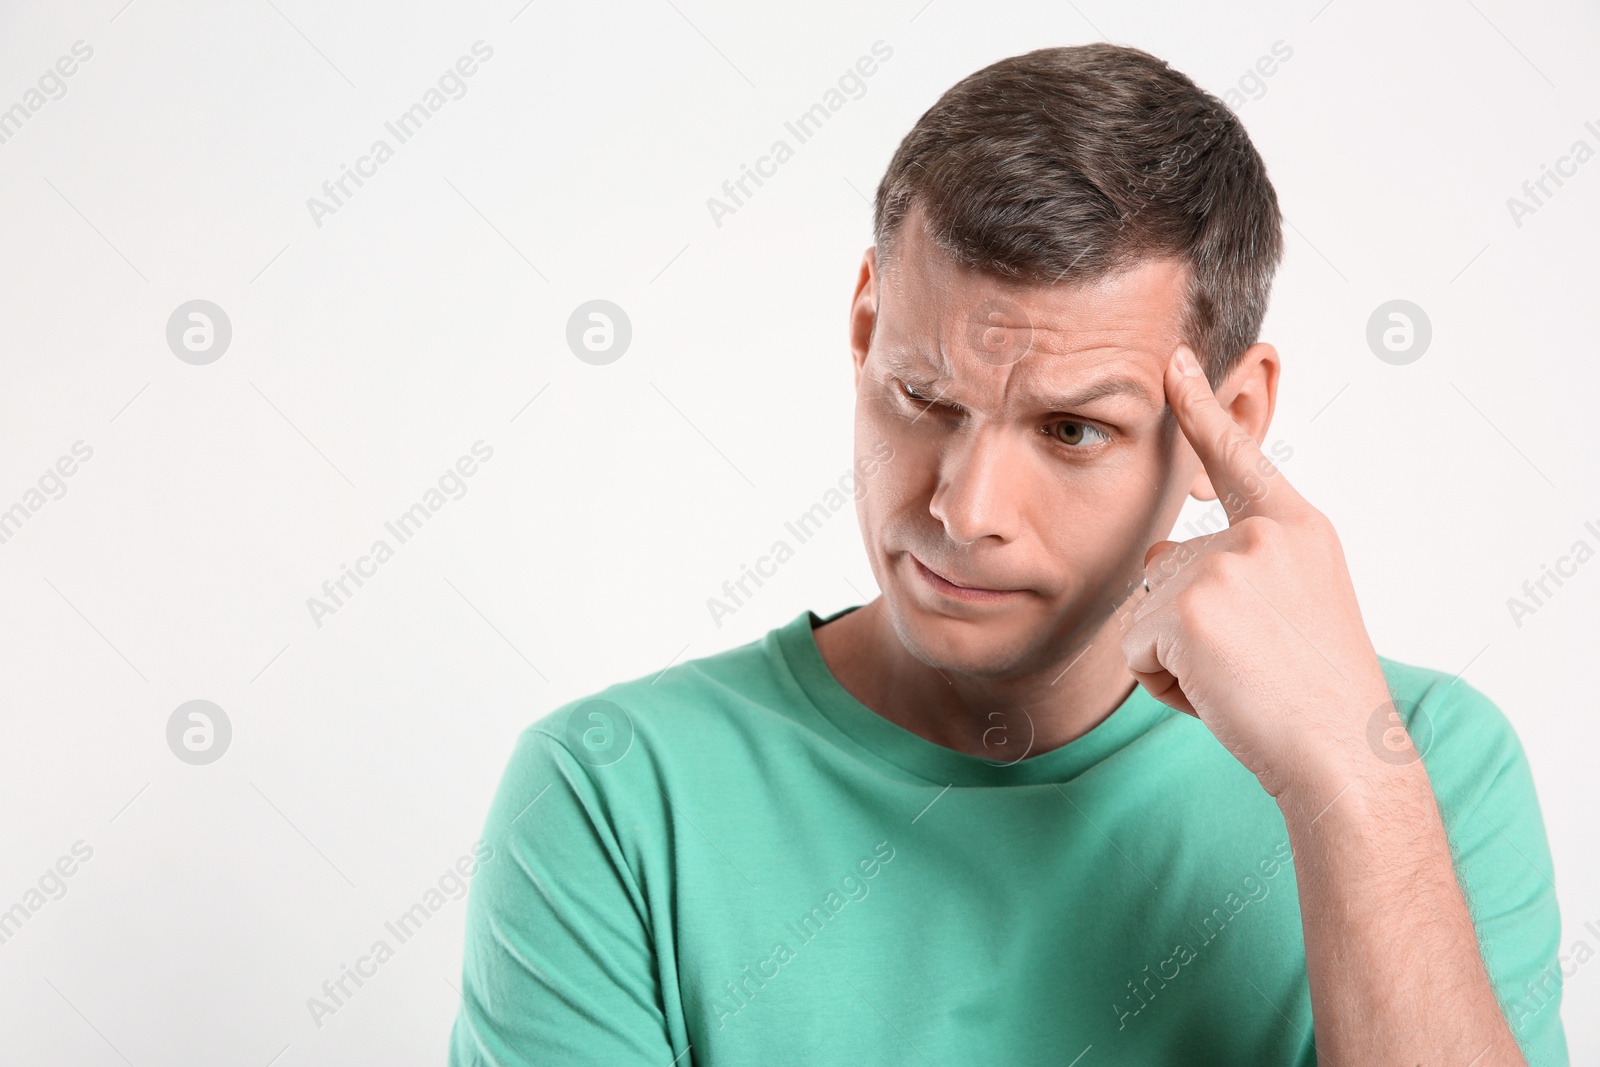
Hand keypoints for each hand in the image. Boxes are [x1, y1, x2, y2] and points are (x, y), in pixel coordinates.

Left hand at [1120, 344, 1394, 800]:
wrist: (1343, 754)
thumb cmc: (1315, 696)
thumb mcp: (1292, 608)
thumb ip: (1231, 567)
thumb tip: (1157, 551)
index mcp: (1296, 528)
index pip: (1238, 458)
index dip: (1203, 406)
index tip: (1173, 359)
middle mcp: (1261, 534)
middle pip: (1165, 568)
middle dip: (1185, 628)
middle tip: (1253, 666)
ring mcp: (1223, 565)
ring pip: (1145, 611)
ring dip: (1174, 658)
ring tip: (1240, 681)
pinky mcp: (1186, 606)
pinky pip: (1134, 647)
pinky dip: (1163, 682)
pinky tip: (1218, 694)